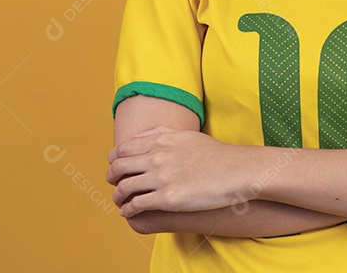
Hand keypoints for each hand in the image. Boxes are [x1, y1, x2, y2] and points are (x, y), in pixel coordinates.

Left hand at [106, 126, 243, 217]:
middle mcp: (157, 157)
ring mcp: (161, 178)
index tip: (114, 167)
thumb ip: (160, 133)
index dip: (113, 159)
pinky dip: (128, 210)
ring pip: (124, 187)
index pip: (123, 149)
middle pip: (119, 167)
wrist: (235, 171)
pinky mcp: (168, 199)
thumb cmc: (214, 154)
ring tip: (119, 201)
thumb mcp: (186, 135)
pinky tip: (128, 213)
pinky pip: (137, 205)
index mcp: (160, 141)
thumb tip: (138, 136)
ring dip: (117, 196)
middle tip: (112, 183)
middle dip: (111, 177)